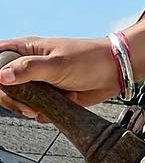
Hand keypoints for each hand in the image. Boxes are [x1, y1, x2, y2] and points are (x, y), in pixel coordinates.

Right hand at [0, 38, 122, 116]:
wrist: (115, 72)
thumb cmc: (90, 59)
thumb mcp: (57, 63)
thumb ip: (28, 69)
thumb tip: (2, 76)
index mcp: (26, 50)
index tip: (3, 85)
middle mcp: (28, 65)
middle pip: (2, 86)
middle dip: (11, 99)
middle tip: (26, 104)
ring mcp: (38, 82)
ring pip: (17, 101)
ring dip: (28, 107)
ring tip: (44, 105)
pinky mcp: (49, 97)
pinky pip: (35, 110)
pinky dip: (44, 112)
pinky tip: (60, 102)